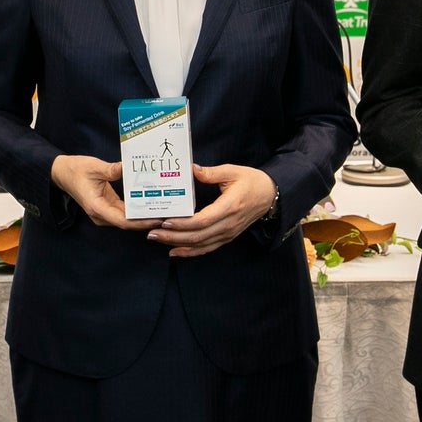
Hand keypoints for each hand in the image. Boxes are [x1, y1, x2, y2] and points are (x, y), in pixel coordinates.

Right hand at [50, 154, 159, 230]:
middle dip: (147, 220)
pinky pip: (125, 212)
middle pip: (128, 223)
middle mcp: (101, 214)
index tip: (156, 218)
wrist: (62, 173)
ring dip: (143, 216)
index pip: (122, 221)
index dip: (140, 222)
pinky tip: (150, 203)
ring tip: (162, 209)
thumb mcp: (94, 167)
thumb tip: (126, 167)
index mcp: (97, 207)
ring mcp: (104, 212)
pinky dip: (137, 210)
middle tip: (167, 214)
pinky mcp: (107, 207)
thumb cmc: (76, 170)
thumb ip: (110, 169)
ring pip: (127, 219)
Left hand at [147, 164, 276, 257]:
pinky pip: (206, 248)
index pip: (202, 220)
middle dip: (173, 236)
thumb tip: (191, 169)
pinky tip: (174, 251)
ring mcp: (228, 233)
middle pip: (198, 236)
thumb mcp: (232, 172)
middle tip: (152, 232)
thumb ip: (211, 173)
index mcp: (229, 207)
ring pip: (200, 244)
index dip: (183, 223)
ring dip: (177, 244)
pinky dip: (190, 252)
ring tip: (157, 239)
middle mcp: (228, 224)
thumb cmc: (251, 182)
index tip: (165, 221)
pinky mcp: (227, 237)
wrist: (270, 196)